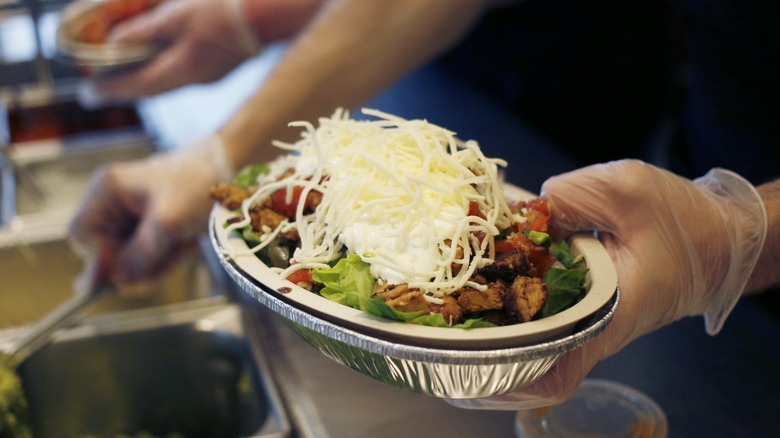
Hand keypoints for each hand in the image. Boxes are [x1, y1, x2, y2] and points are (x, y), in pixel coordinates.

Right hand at [68, 136, 232, 288]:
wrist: (227, 170)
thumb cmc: (197, 184)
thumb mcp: (169, 222)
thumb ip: (140, 253)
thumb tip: (119, 280)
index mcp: (107, 190)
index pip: (81, 234)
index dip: (100, 258)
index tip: (128, 271)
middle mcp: (112, 203)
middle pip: (107, 252)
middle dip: (139, 263)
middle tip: (170, 256)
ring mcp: (130, 216)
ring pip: (131, 260)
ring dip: (158, 261)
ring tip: (184, 243)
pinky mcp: (148, 228)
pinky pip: (150, 257)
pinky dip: (169, 257)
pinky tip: (187, 243)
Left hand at [84, 0, 261, 101]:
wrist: (267, 16)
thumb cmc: (224, 11)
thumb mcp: (179, 13)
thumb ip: (146, 28)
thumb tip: (116, 40)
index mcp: (182, 68)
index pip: (137, 86)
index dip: (110, 90)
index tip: (88, 92)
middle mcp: (194, 80)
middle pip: (151, 90)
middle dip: (124, 89)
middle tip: (99, 88)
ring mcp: (208, 76)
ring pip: (167, 84)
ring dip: (143, 81)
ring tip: (123, 75)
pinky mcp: (218, 69)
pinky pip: (182, 75)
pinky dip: (163, 71)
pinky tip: (157, 62)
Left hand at [448, 159, 766, 408]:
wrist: (714, 237)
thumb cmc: (683, 222)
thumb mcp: (629, 190)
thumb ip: (573, 196)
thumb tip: (522, 208)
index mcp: (605, 315)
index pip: (555, 369)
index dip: (511, 378)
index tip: (470, 366)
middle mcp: (589, 327)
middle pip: (526, 354)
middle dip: (480, 339)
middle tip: (434, 318)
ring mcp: (582, 318)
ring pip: (526, 331)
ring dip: (487, 315)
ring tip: (442, 297)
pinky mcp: (578, 302)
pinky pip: (534, 307)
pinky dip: (507, 292)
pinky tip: (478, 268)